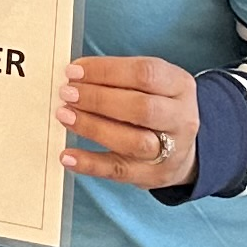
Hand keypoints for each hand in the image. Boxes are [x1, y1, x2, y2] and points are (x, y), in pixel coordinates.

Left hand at [57, 55, 202, 189]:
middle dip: (99, 99)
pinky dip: (90, 163)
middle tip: (67, 94)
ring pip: (133, 141)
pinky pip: (119, 170)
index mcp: (180, 86)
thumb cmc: (156, 108)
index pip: (146, 73)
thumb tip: (76, 75)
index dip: (107, 71)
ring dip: (94, 128)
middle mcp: (181, 118)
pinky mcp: (152, 175)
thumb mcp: (152, 84)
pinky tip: (68, 155)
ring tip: (65, 116)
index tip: (74, 71)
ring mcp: (170, 150)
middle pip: (142, 108)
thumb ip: (120, 78)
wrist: (180, 151)